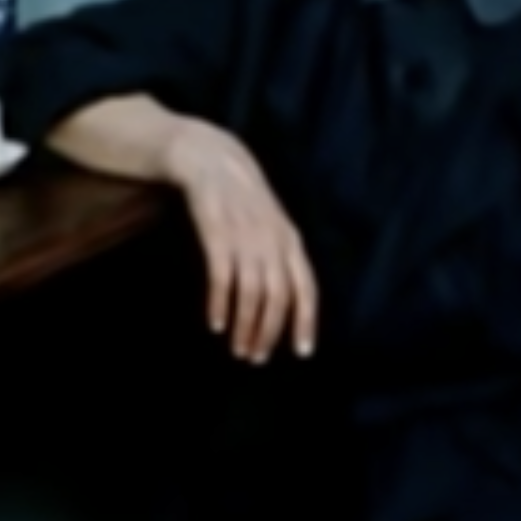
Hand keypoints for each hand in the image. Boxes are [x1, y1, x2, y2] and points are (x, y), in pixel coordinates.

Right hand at [160, 116, 318, 362]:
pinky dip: (220, 304)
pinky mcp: (217, 234)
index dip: (306, 321)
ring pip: (251, 293)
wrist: (214, 161)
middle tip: (256, 358)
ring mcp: (246, 237)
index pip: (306, 288)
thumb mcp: (273, 227)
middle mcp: (273, 241)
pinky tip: (216, 324)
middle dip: (268, 332)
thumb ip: (281, 260)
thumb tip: (285, 304)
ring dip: (245, 326)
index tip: (303, 352)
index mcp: (291, 241)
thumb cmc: (245, 202)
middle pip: (278, 297)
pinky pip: (222, 277)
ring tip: (237, 349)